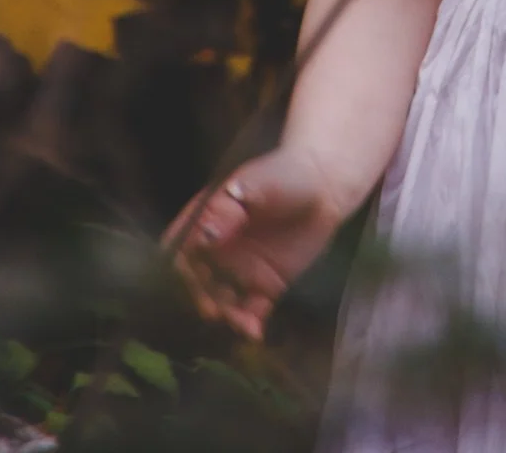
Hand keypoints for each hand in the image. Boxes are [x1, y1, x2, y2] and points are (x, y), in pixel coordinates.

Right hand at [161, 147, 346, 342]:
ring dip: (224, 317)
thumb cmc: (285, 173)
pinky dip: (248, 325)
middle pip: (197, 283)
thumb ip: (227, 208)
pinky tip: (254, 333)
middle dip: (201, 299)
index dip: (178, 267)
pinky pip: (250, 311)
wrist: (327, 184)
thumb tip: (202, 236)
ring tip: (239, 324)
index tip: (188, 280)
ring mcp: (240, 271)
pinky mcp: (264, 287)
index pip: (180, 249)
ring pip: (222, 301)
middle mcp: (218, 251)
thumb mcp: (255, 183)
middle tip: (213, 310)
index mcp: (207, 222)